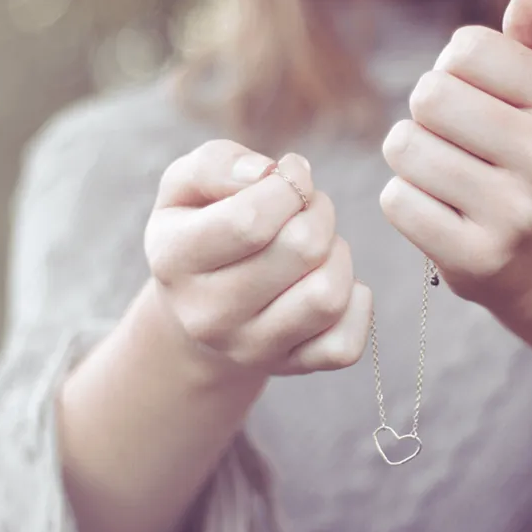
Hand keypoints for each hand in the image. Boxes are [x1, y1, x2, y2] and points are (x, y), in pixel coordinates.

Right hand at [143, 141, 371, 378]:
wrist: (200, 308)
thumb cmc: (202, 229)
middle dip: (318, 212)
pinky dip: (356, 304)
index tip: (291, 173)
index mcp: (175, 260)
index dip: (288, 185)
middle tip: (308, 208)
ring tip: (319, 246)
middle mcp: (208, 314)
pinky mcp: (292, 368)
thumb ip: (218, 164)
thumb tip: (266, 174)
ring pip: (328, 295)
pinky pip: (347, 343)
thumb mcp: (187, 187)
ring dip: (338, 255)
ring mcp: (252, 348)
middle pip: (301, 250)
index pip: (251, 220)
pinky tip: (331, 282)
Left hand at [380, 0, 531, 307]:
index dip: (453, 68)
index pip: (466, 48)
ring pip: (405, 147)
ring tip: (444, 174)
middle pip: (429, 95)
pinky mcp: (476, 259)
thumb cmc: (530, 159)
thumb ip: (531, 39)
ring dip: (410, 156)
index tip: (475, 98)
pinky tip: (438, 211)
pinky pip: (397, 200)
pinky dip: (405, 200)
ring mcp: (515, 215)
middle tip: (453, 139)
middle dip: (427, 112)